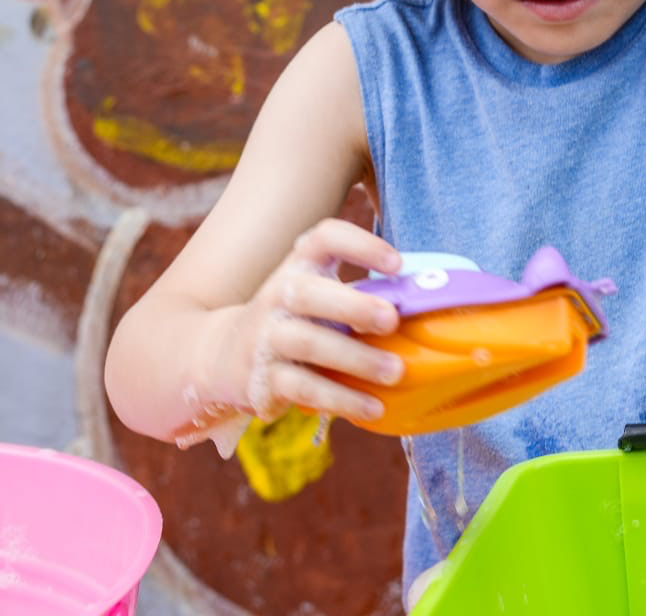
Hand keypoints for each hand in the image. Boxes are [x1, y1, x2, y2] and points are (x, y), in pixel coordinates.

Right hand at [192, 218, 405, 431]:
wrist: (220, 355)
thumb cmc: (292, 319)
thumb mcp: (316, 294)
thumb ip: (358, 294)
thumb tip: (426, 301)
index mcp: (299, 266)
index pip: (323, 239)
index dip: (359, 244)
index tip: (396, 263)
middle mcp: (278, 296)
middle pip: (309, 293)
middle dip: (353, 306)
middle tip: (392, 320)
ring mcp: (267, 337)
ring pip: (309, 344)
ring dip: (355, 359)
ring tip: (395, 372)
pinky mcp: (262, 379)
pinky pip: (303, 388)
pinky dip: (340, 399)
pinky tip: (373, 407)